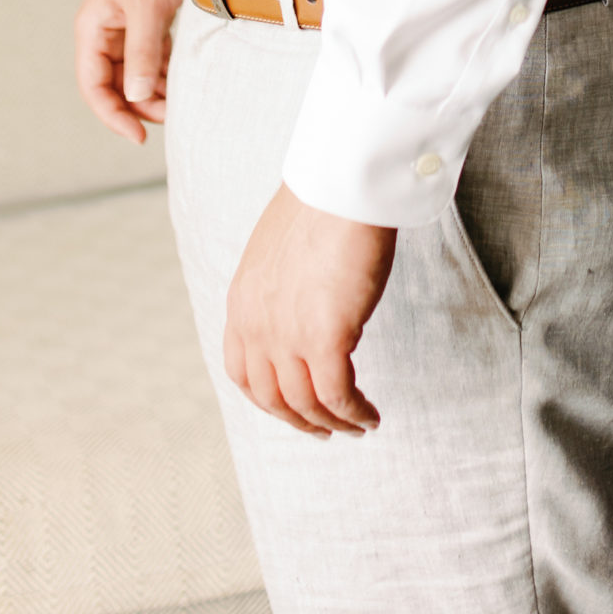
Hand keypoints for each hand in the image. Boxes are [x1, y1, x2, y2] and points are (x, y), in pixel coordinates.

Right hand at [74, 0, 184, 142]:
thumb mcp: (147, 7)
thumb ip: (142, 53)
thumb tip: (138, 97)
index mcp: (93, 28)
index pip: (93, 86)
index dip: (112, 115)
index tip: (137, 136)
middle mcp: (105, 31)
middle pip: (115, 83)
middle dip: (138, 105)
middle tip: (170, 116)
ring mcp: (126, 26)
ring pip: (135, 73)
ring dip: (153, 91)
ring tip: (179, 103)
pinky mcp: (148, 20)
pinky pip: (151, 57)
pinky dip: (163, 72)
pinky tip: (181, 82)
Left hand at [224, 184, 396, 437]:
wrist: (341, 184)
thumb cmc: (322, 200)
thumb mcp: (278, 248)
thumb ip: (279, 283)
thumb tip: (302, 297)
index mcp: (241, 301)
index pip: (241, 371)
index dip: (266, 397)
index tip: (289, 405)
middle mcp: (256, 325)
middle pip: (271, 397)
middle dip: (298, 420)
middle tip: (323, 429)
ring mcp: (288, 336)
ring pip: (306, 404)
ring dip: (332, 423)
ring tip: (357, 427)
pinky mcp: (326, 339)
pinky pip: (339, 395)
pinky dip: (355, 413)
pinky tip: (371, 416)